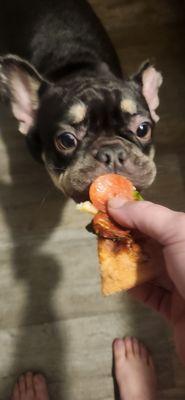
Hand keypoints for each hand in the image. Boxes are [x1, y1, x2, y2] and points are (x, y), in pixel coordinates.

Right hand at [108, 198, 184, 364]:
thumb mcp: (176, 232)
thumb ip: (146, 215)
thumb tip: (114, 203)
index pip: (156, 219)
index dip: (131, 214)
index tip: (107, 212)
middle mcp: (184, 258)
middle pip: (151, 244)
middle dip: (126, 240)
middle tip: (103, 237)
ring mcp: (182, 284)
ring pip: (149, 269)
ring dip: (127, 264)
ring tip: (106, 258)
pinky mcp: (175, 309)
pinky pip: (151, 295)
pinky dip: (134, 289)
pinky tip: (120, 282)